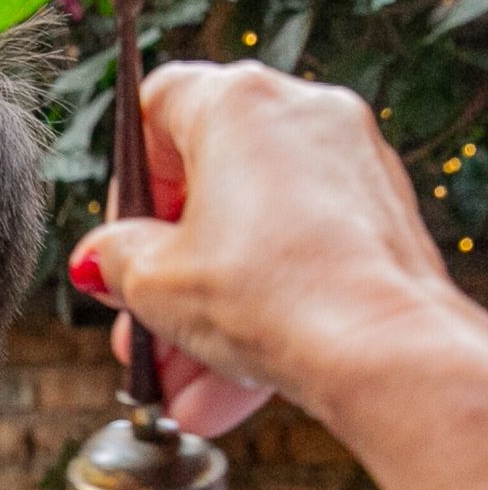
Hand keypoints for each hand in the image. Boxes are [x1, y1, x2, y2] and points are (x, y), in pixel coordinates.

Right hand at [69, 60, 463, 436]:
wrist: (384, 352)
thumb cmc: (271, 297)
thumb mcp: (153, 279)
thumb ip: (115, 256)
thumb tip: (105, 256)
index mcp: (239, 104)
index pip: (157, 105)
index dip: (128, 176)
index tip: (122, 237)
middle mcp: (303, 115)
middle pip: (206, 188)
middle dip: (166, 271)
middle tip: (140, 321)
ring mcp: (350, 165)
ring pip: (251, 237)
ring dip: (206, 312)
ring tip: (180, 384)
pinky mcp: (380, 218)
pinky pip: (297, 258)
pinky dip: (262, 311)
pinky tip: (227, 386)